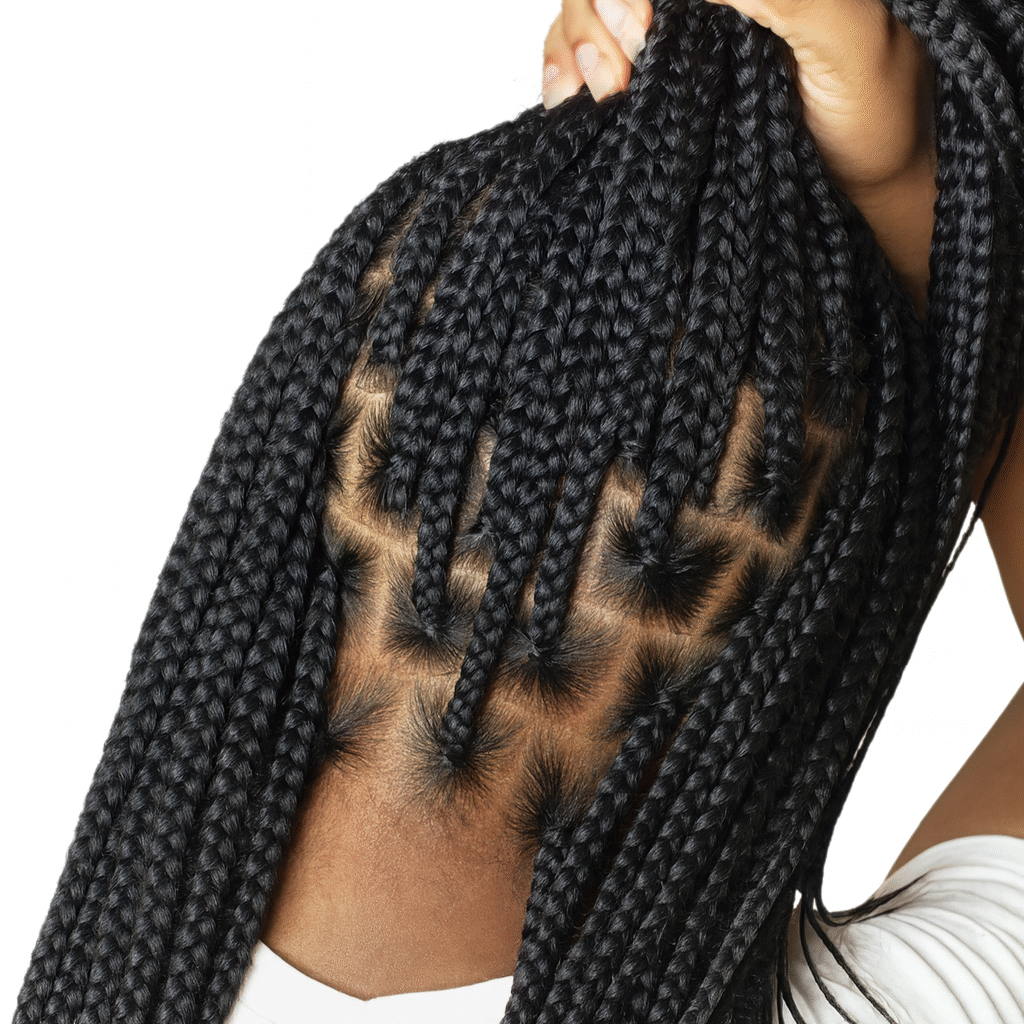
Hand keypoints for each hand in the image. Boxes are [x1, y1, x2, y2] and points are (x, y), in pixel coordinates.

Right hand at [541, 0, 938, 316]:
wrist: (863, 191)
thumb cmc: (873, 120)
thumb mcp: (852, 46)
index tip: (641, 31)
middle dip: (599, 13)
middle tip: (620, 75)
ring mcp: (679, 31)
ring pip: (591, 9)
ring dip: (576, 43)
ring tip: (601, 93)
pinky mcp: (657, 78)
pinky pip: (585, 55)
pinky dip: (563, 69)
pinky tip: (569, 97)